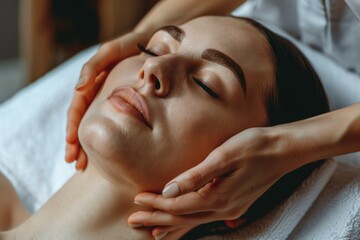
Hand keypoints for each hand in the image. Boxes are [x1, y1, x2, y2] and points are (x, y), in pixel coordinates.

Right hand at [65, 31, 148, 169]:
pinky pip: (113, 123)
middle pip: (83, 120)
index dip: (73, 125)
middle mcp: (99, 93)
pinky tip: (106, 154)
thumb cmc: (133, 46)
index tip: (71, 144)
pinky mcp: (124, 104)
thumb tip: (78, 87)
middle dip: (77, 142)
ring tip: (84, 165)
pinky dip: (107, 138)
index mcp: (92, 82)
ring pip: (96, 125)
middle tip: (76, 163)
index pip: (78, 107)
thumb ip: (95, 65)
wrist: (157, 46)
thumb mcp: (113, 51)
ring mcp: (110, 100)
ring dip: (87, 145)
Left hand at [128, 127, 295, 236]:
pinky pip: (203, 219)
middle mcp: (223, 209)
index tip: (136, 199)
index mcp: (218, 196)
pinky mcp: (234, 205)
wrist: (283, 150)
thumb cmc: (254, 146)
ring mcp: (230, 210)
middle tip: (132, 221)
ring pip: (192, 222)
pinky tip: (180, 228)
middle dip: (155, 218)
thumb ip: (196, 175)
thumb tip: (169, 189)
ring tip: (150, 230)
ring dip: (169, 224)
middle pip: (181, 218)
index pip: (177, 204)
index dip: (156, 202)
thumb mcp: (224, 156)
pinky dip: (187, 224)